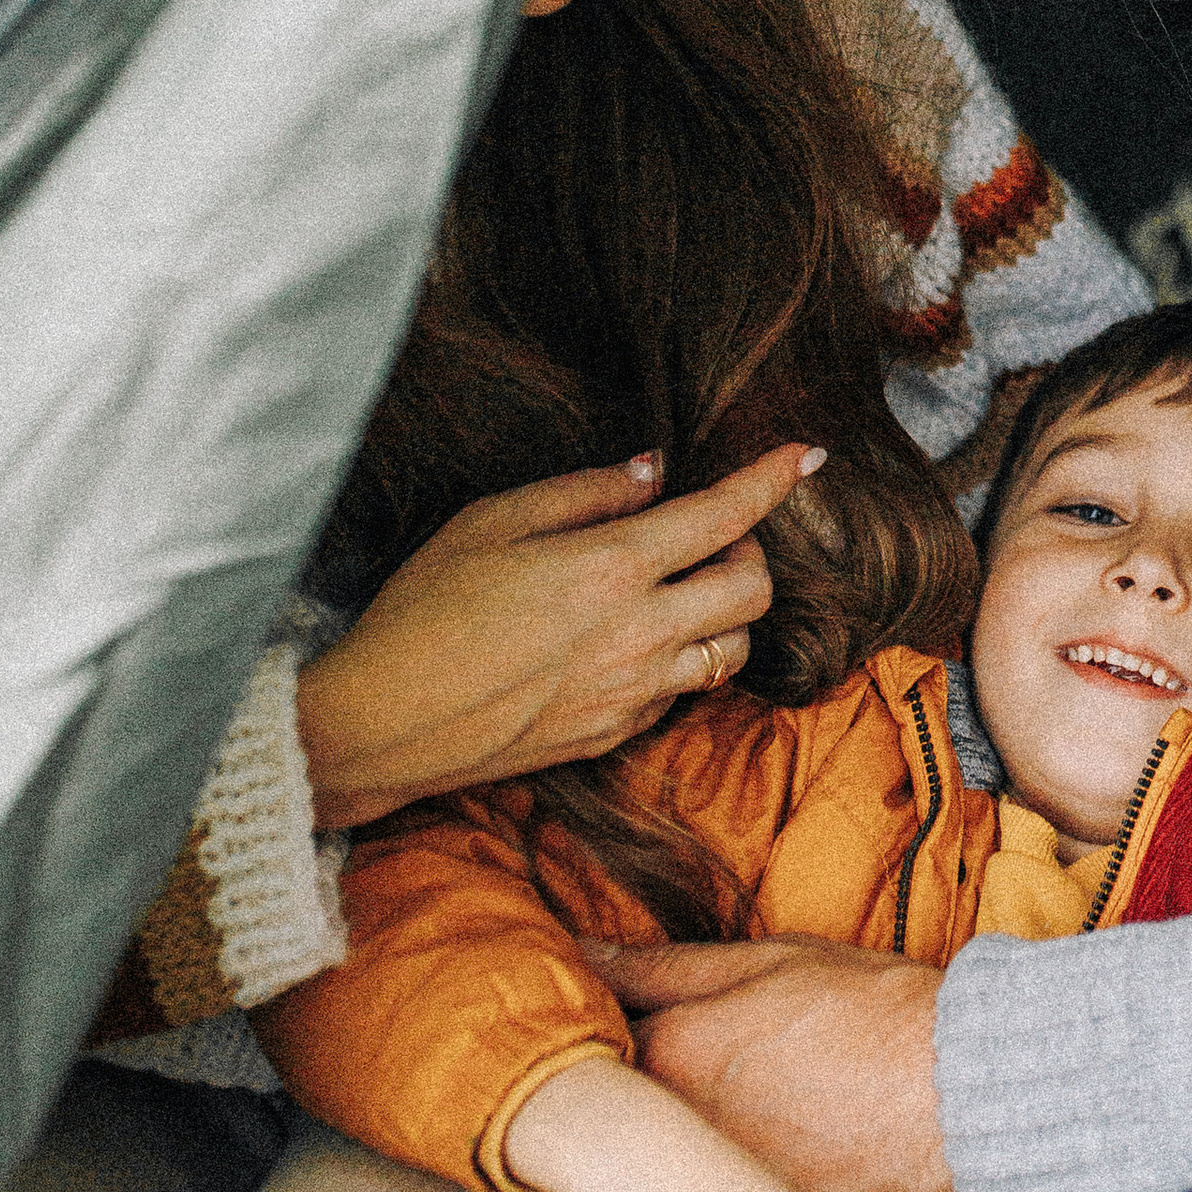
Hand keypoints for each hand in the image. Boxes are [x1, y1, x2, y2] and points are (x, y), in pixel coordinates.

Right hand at [298, 446, 820, 824]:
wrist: (383, 724)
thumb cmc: (423, 610)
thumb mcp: (492, 522)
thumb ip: (585, 492)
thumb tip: (654, 471)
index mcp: (610, 569)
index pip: (724, 516)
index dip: (774, 480)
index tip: (807, 457)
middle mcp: (639, 635)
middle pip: (755, 592)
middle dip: (752, 553)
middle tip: (710, 536)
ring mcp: (633, 693)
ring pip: (732, 651)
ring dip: (726, 613)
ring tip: (680, 590)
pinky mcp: (615, 735)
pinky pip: (682, 691)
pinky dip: (681, 658)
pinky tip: (635, 641)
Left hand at [580, 936, 964, 1191]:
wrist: (971, 1100)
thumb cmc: (875, 1016)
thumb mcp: (770, 962)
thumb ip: (663, 966)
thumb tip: (579, 952)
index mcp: (667, 1060)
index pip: (590, 1055)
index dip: (605, 1045)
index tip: (627, 1040)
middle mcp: (679, 1142)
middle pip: (631, 1132)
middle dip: (649, 1112)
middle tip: (710, 1089)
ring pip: (682, 1189)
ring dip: (698, 1166)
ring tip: (767, 1133)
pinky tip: (803, 1180)